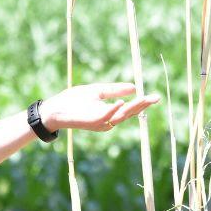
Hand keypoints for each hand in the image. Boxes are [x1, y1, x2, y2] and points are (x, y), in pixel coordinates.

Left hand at [40, 82, 160, 133]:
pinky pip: (105, 117)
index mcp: (110, 112)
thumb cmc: (73, 100)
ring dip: (133, 108)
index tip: (156, 97)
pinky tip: (122, 102)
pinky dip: (114, 110)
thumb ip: (115, 89)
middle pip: (129, 113)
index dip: (143, 103)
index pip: (130, 108)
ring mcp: (100, 122)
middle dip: (143, 106)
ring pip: (120, 116)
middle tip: (155, 98)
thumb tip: (134, 87)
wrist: (54, 108)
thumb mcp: (98, 90)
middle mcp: (108, 120)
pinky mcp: (91, 122)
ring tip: (144, 99)